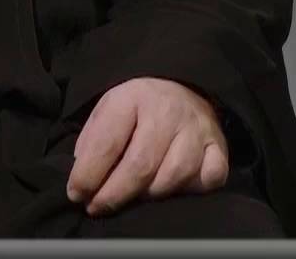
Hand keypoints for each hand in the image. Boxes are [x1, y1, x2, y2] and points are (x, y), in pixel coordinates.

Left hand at [66, 77, 228, 216]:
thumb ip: (92, 143)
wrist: (180, 88)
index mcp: (133, 98)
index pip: (107, 143)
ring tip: (136, 197)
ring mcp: (197, 128)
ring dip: (150, 195)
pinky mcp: (218, 144)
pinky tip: (177, 188)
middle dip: (114, 194)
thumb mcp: (108, 111)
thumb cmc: (137, 109)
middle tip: (98, 207)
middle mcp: (168, 111)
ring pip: (174, 175)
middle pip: (141, 165)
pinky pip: (211, 176)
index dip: (88, 175)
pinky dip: (193, 189)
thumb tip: (82, 183)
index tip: (77, 194)